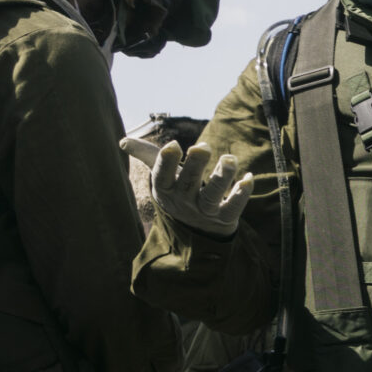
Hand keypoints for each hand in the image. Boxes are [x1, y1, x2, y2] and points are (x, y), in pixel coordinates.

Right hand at [129, 137, 250, 237]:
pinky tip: (248, 178)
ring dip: (222, 177)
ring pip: (213, 195)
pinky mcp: (225, 218)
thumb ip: (147, 156)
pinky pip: (234, 207)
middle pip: (189, 182)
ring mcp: (205, 211)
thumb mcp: (162, 176)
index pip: (162, 175)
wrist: (197, 230)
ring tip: (230, 159)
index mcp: (166, 188)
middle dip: (195, 164)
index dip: (166, 161)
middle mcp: (184, 201)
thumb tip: (123, 141)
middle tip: (204, 146)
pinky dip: (241, 194)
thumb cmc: (179, 192)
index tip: (173, 144)